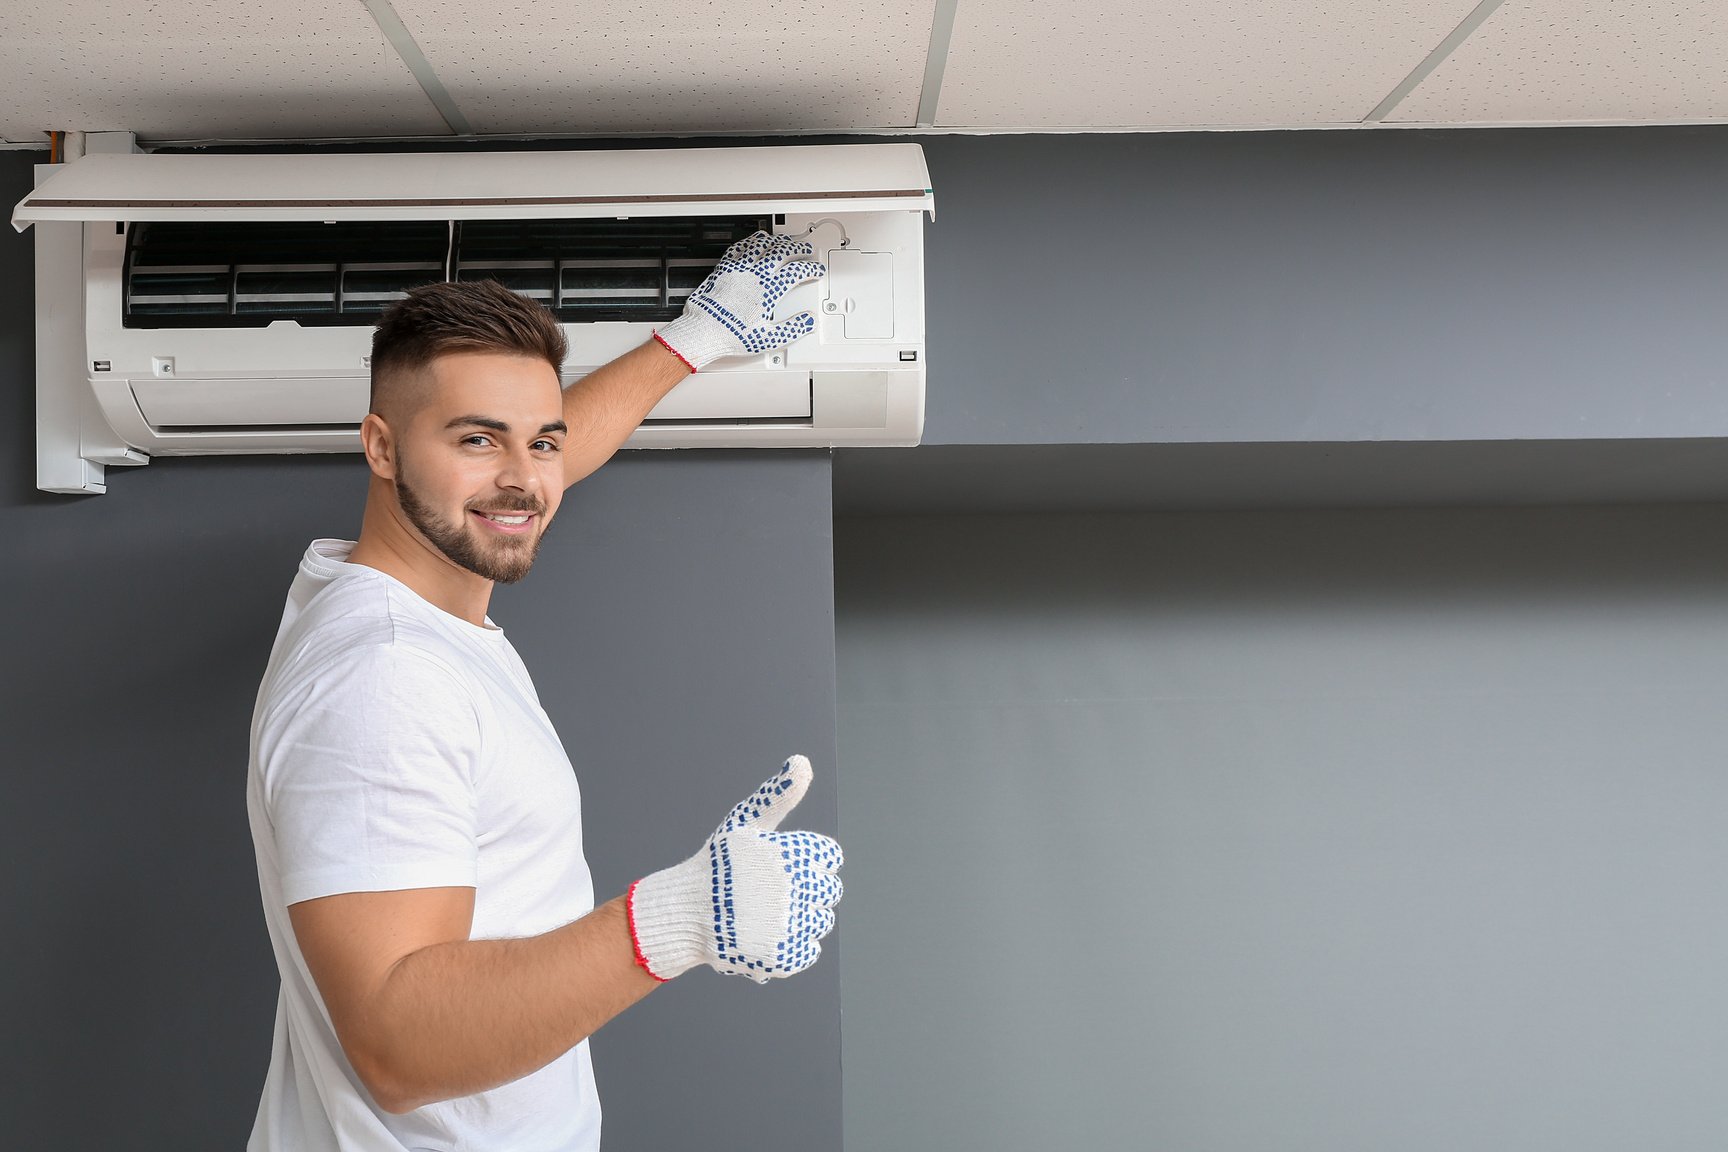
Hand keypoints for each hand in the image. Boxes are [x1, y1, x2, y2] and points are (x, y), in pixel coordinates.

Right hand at [627, 755, 843, 982]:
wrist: (686, 912)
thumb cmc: (718, 864)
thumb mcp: (746, 821)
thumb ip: (780, 794)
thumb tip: (802, 761)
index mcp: (790, 852)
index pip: (830, 858)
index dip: (810, 862)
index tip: (783, 868)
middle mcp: (793, 887)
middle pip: (830, 891)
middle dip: (806, 891)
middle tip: (771, 894)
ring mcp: (788, 924)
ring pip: (821, 922)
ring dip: (801, 920)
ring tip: (767, 915)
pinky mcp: (782, 955)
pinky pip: (810, 952)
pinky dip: (794, 947)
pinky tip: (768, 935)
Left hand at [653, 232, 825, 370]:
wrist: (704, 330)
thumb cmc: (732, 334)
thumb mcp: (769, 338)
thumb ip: (793, 328)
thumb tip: (808, 321)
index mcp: (769, 290)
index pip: (796, 272)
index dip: (810, 269)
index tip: (815, 270)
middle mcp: (756, 275)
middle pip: (782, 252)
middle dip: (798, 249)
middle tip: (805, 251)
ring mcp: (739, 268)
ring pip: (762, 245)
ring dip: (777, 241)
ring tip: (784, 241)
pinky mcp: (724, 268)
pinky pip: (740, 247)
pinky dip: (752, 242)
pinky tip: (754, 242)